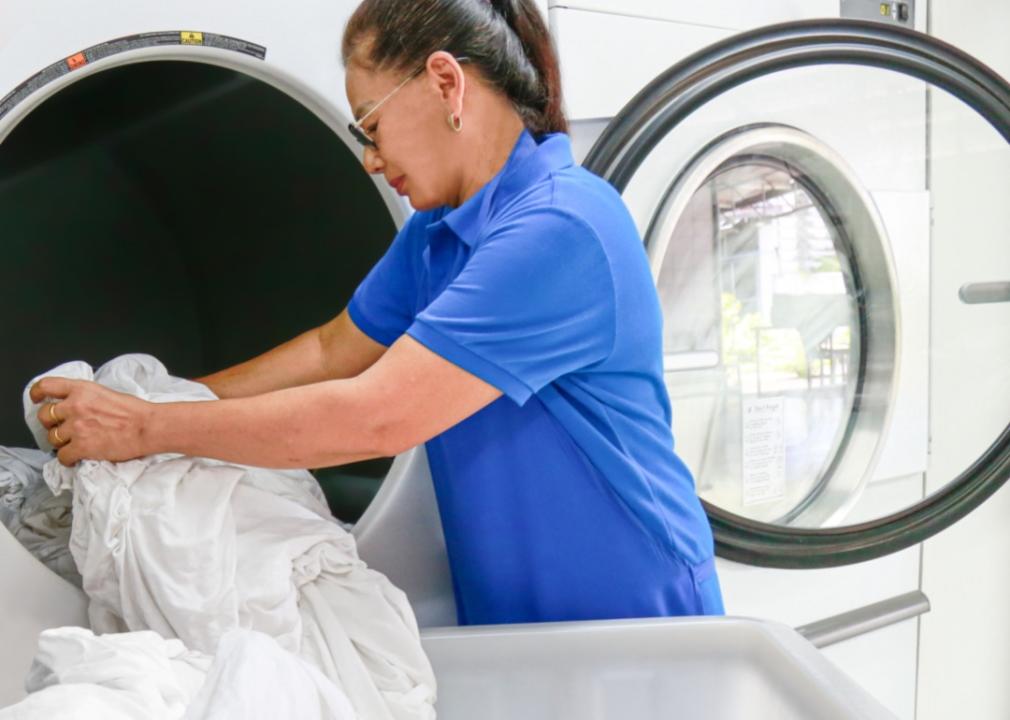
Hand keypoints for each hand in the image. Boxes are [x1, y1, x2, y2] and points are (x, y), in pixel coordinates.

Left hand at [29, 377, 155, 466]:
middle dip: (50, 423)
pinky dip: (68, 459)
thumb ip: (86, 397)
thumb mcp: (106, 393)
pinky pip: (62, 456)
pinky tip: (77, 457)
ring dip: (61, 442)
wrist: (148, 427)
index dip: (37, 393)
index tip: (37, 399)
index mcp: (82, 390)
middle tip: (60, 428)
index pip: (46, 385)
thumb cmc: (135, 412)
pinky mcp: (81, 446)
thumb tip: (74, 405)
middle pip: (44, 415)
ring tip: (74, 444)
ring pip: (52, 438)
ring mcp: (76, 427)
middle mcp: (75, 406)